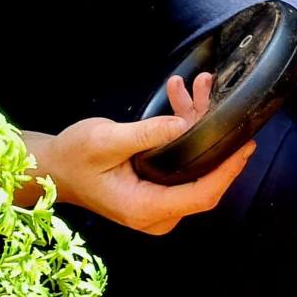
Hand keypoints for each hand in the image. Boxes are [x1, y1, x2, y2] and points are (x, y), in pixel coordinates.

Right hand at [26, 73, 256, 235]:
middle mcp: (157, 212)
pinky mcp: (157, 190)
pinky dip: (184, 131)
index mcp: (145, 208)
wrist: (50, 168)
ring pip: (194, 167)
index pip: (202, 195)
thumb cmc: (72, 158)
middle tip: (216, 96)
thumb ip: (146, 134)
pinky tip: (180, 96)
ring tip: (197, 84)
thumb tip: (185, 124)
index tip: (245, 145)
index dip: (228, 171)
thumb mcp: (105, 141)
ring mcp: (158, 203)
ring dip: (197, 124)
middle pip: (204, 180)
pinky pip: (182, 163)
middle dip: (213, 136)